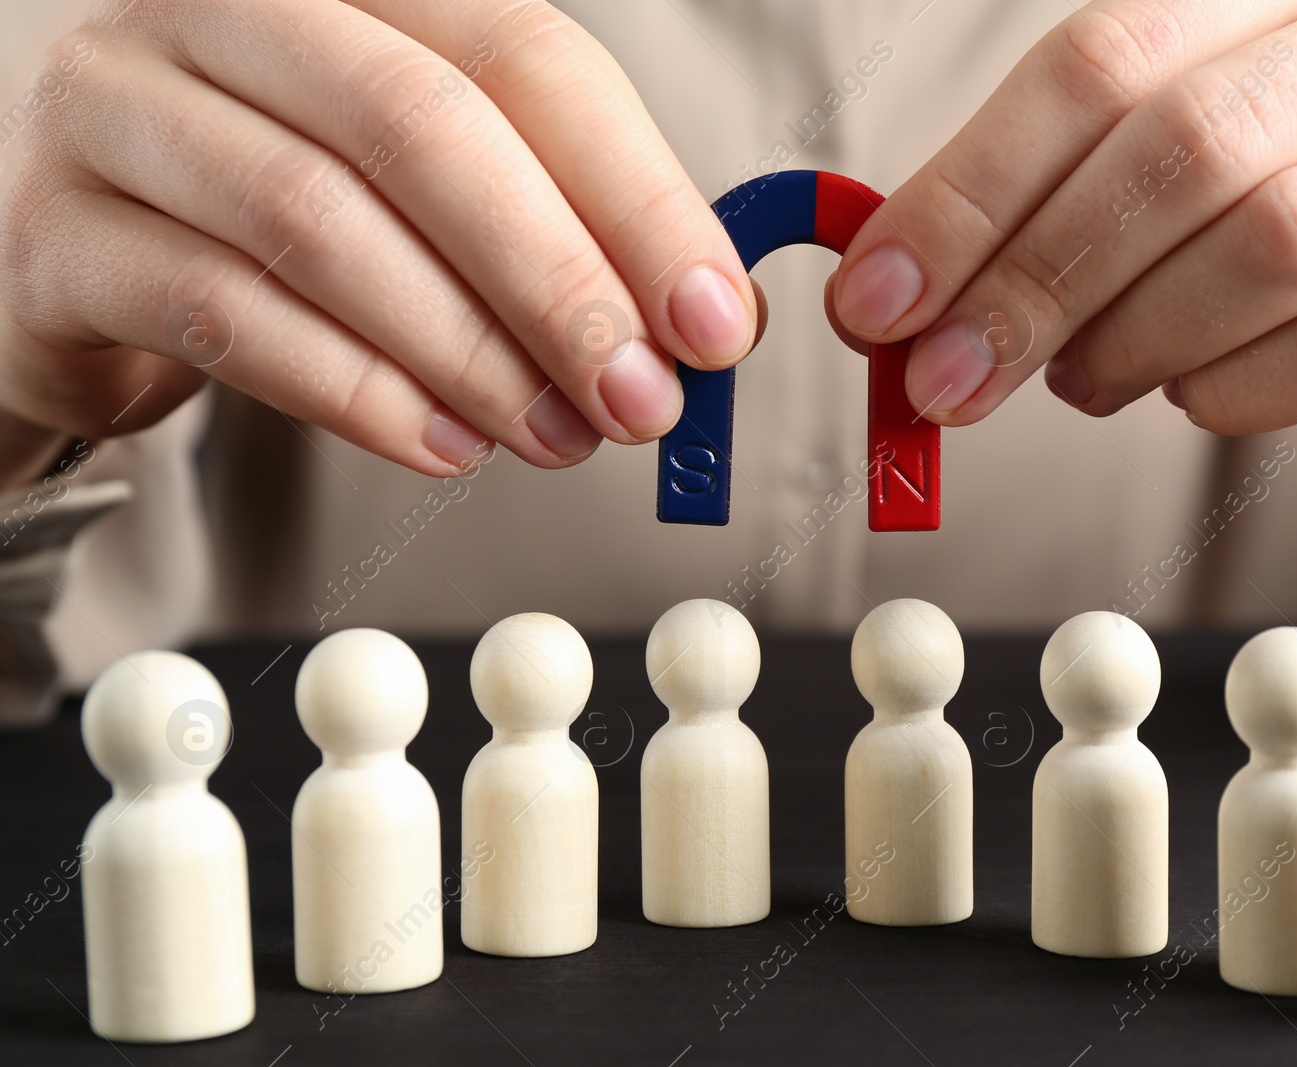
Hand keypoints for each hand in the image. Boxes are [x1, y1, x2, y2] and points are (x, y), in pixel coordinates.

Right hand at [0, 0, 757, 481]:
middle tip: (639, 398)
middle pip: (421, 125)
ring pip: (318, 220)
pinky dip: (356, 393)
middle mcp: (227, 10)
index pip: (526, 57)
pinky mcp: (61, 237)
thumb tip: (706, 319)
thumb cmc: (298, 226)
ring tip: (553, 436)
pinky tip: (444, 445)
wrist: (109, 271)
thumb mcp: (440, 199)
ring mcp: (121, 108)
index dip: (638, 199)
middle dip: (555, 281)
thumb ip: (564, 231)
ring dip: (466, 350)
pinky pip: (225, 313)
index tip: (714, 323)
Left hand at [830, 0, 1296, 474]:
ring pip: (1279, 238)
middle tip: (953, 376)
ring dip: (1136, 338)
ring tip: (1086, 381)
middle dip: (1038, 278)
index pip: (1107, 53)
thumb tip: (888, 295)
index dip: (972, 187)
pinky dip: (1241, 390)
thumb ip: (1054, 202)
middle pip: (1188, 140)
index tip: (878, 301)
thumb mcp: (1187, 180)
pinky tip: (1198, 400)